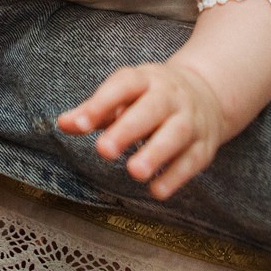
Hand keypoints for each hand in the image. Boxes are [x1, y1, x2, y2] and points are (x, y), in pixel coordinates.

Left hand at [58, 59, 225, 199]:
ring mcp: (190, 120)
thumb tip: (63, 124)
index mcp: (146, 80)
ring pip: (176, 134)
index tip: (80, 125)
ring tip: (134, 172)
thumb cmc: (152, 96)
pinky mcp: (203, 145)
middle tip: (104, 150)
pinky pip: (192, 160)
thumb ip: (94, 111)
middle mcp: (170, 97)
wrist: (207, 93)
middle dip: (128, 130)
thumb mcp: (124, 94)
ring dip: (156, 153)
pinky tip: (157, 191)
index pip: (124, 85)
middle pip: (151, 109)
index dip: (101, 103)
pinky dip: (175, 177)